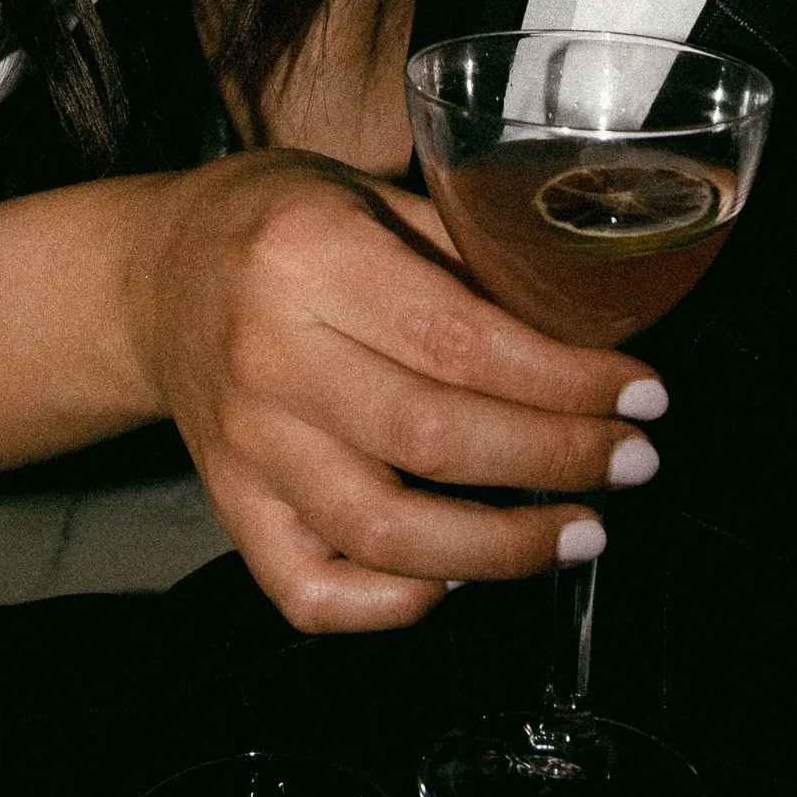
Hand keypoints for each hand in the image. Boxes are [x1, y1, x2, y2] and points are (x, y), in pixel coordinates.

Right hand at [124, 153, 663, 631]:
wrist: (153, 276)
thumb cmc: (281, 224)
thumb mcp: (370, 192)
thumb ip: (467, 251)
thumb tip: (595, 320)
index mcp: (311, 258)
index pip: (462, 341)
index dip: (569, 382)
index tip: (642, 398)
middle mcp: (270, 357)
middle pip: (435, 440)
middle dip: (559, 462)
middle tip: (634, 464)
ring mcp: (246, 445)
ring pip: (384, 532)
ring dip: (503, 548)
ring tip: (580, 533)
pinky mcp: (230, 507)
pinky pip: (311, 590)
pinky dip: (394, 604)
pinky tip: (457, 577)